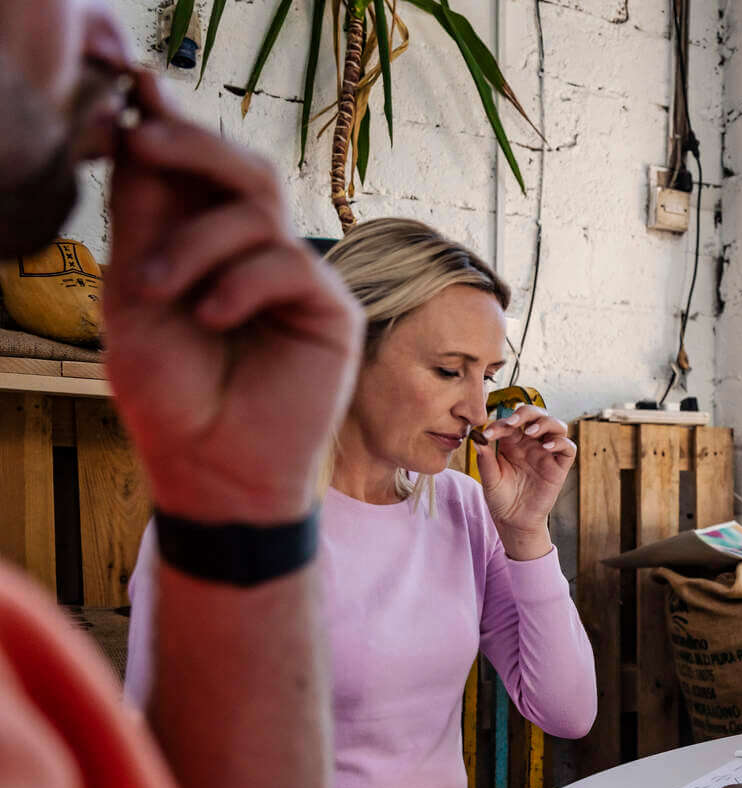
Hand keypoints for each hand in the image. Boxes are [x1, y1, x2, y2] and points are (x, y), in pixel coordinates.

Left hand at [104, 70, 361, 523]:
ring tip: (159, 290)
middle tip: (140, 138)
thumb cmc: (172, 396)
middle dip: (190, 145)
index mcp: (207, 246)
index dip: (172, 125)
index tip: (134, 89)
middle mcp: (256, 256)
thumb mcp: (134, 294)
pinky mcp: (333, 310)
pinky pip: (290, 262)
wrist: (211, 468)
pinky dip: (240, 283)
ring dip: (198, 240)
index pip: (199, 171)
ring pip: (259, 207)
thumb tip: (141, 126)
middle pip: (242, 167)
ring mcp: (298, 281)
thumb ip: (145, 218)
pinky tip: (213, 318)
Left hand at [474, 403, 574, 558]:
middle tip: (512, 422)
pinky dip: (560, 442)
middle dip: (526, 413)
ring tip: (530, 432)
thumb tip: (477, 438)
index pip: (512, 422)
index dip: (501, 422)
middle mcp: (532, 444)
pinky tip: (546, 447)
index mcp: (513, 442)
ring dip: (545, 423)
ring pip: (557, 426)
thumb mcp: (489, 478)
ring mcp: (547, 454)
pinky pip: (568, 447)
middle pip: (537, 415)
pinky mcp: (559, 467)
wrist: (513, 521)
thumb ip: (485, 458)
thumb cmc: (500, 499)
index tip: (488, 433)